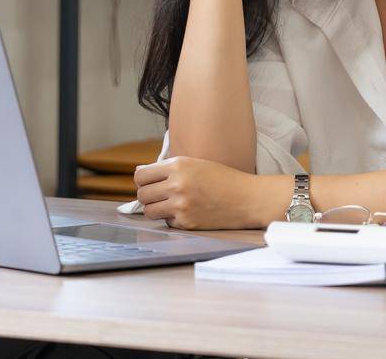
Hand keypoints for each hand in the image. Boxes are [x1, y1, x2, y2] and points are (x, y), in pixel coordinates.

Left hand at [133, 156, 285, 229]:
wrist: (246, 198)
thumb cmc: (221, 178)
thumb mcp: (194, 163)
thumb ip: (167, 168)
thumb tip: (139, 174)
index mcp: (178, 166)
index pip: (140, 176)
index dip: (142, 181)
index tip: (149, 183)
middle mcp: (177, 185)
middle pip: (141, 195)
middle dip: (147, 196)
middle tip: (159, 196)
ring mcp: (181, 206)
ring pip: (149, 211)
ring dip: (155, 209)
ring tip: (168, 205)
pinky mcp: (187, 223)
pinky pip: (167, 222)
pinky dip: (172, 219)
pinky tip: (186, 212)